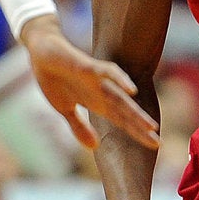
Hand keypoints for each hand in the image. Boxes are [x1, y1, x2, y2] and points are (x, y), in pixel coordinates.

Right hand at [21, 16, 159, 149]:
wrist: (40, 52)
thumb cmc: (54, 79)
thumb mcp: (65, 109)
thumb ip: (79, 127)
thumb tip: (94, 147)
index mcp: (97, 102)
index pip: (122, 120)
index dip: (138, 132)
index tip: (155, 145)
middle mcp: (101, 92)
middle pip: (125, 112)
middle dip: (141, 127)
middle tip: (158, 142)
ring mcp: (96, 80)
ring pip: (120, 97)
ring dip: (135, 112)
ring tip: (150, 126)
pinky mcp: (87, 66)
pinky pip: (107, 72)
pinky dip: (120, 80)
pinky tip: (132, 90)